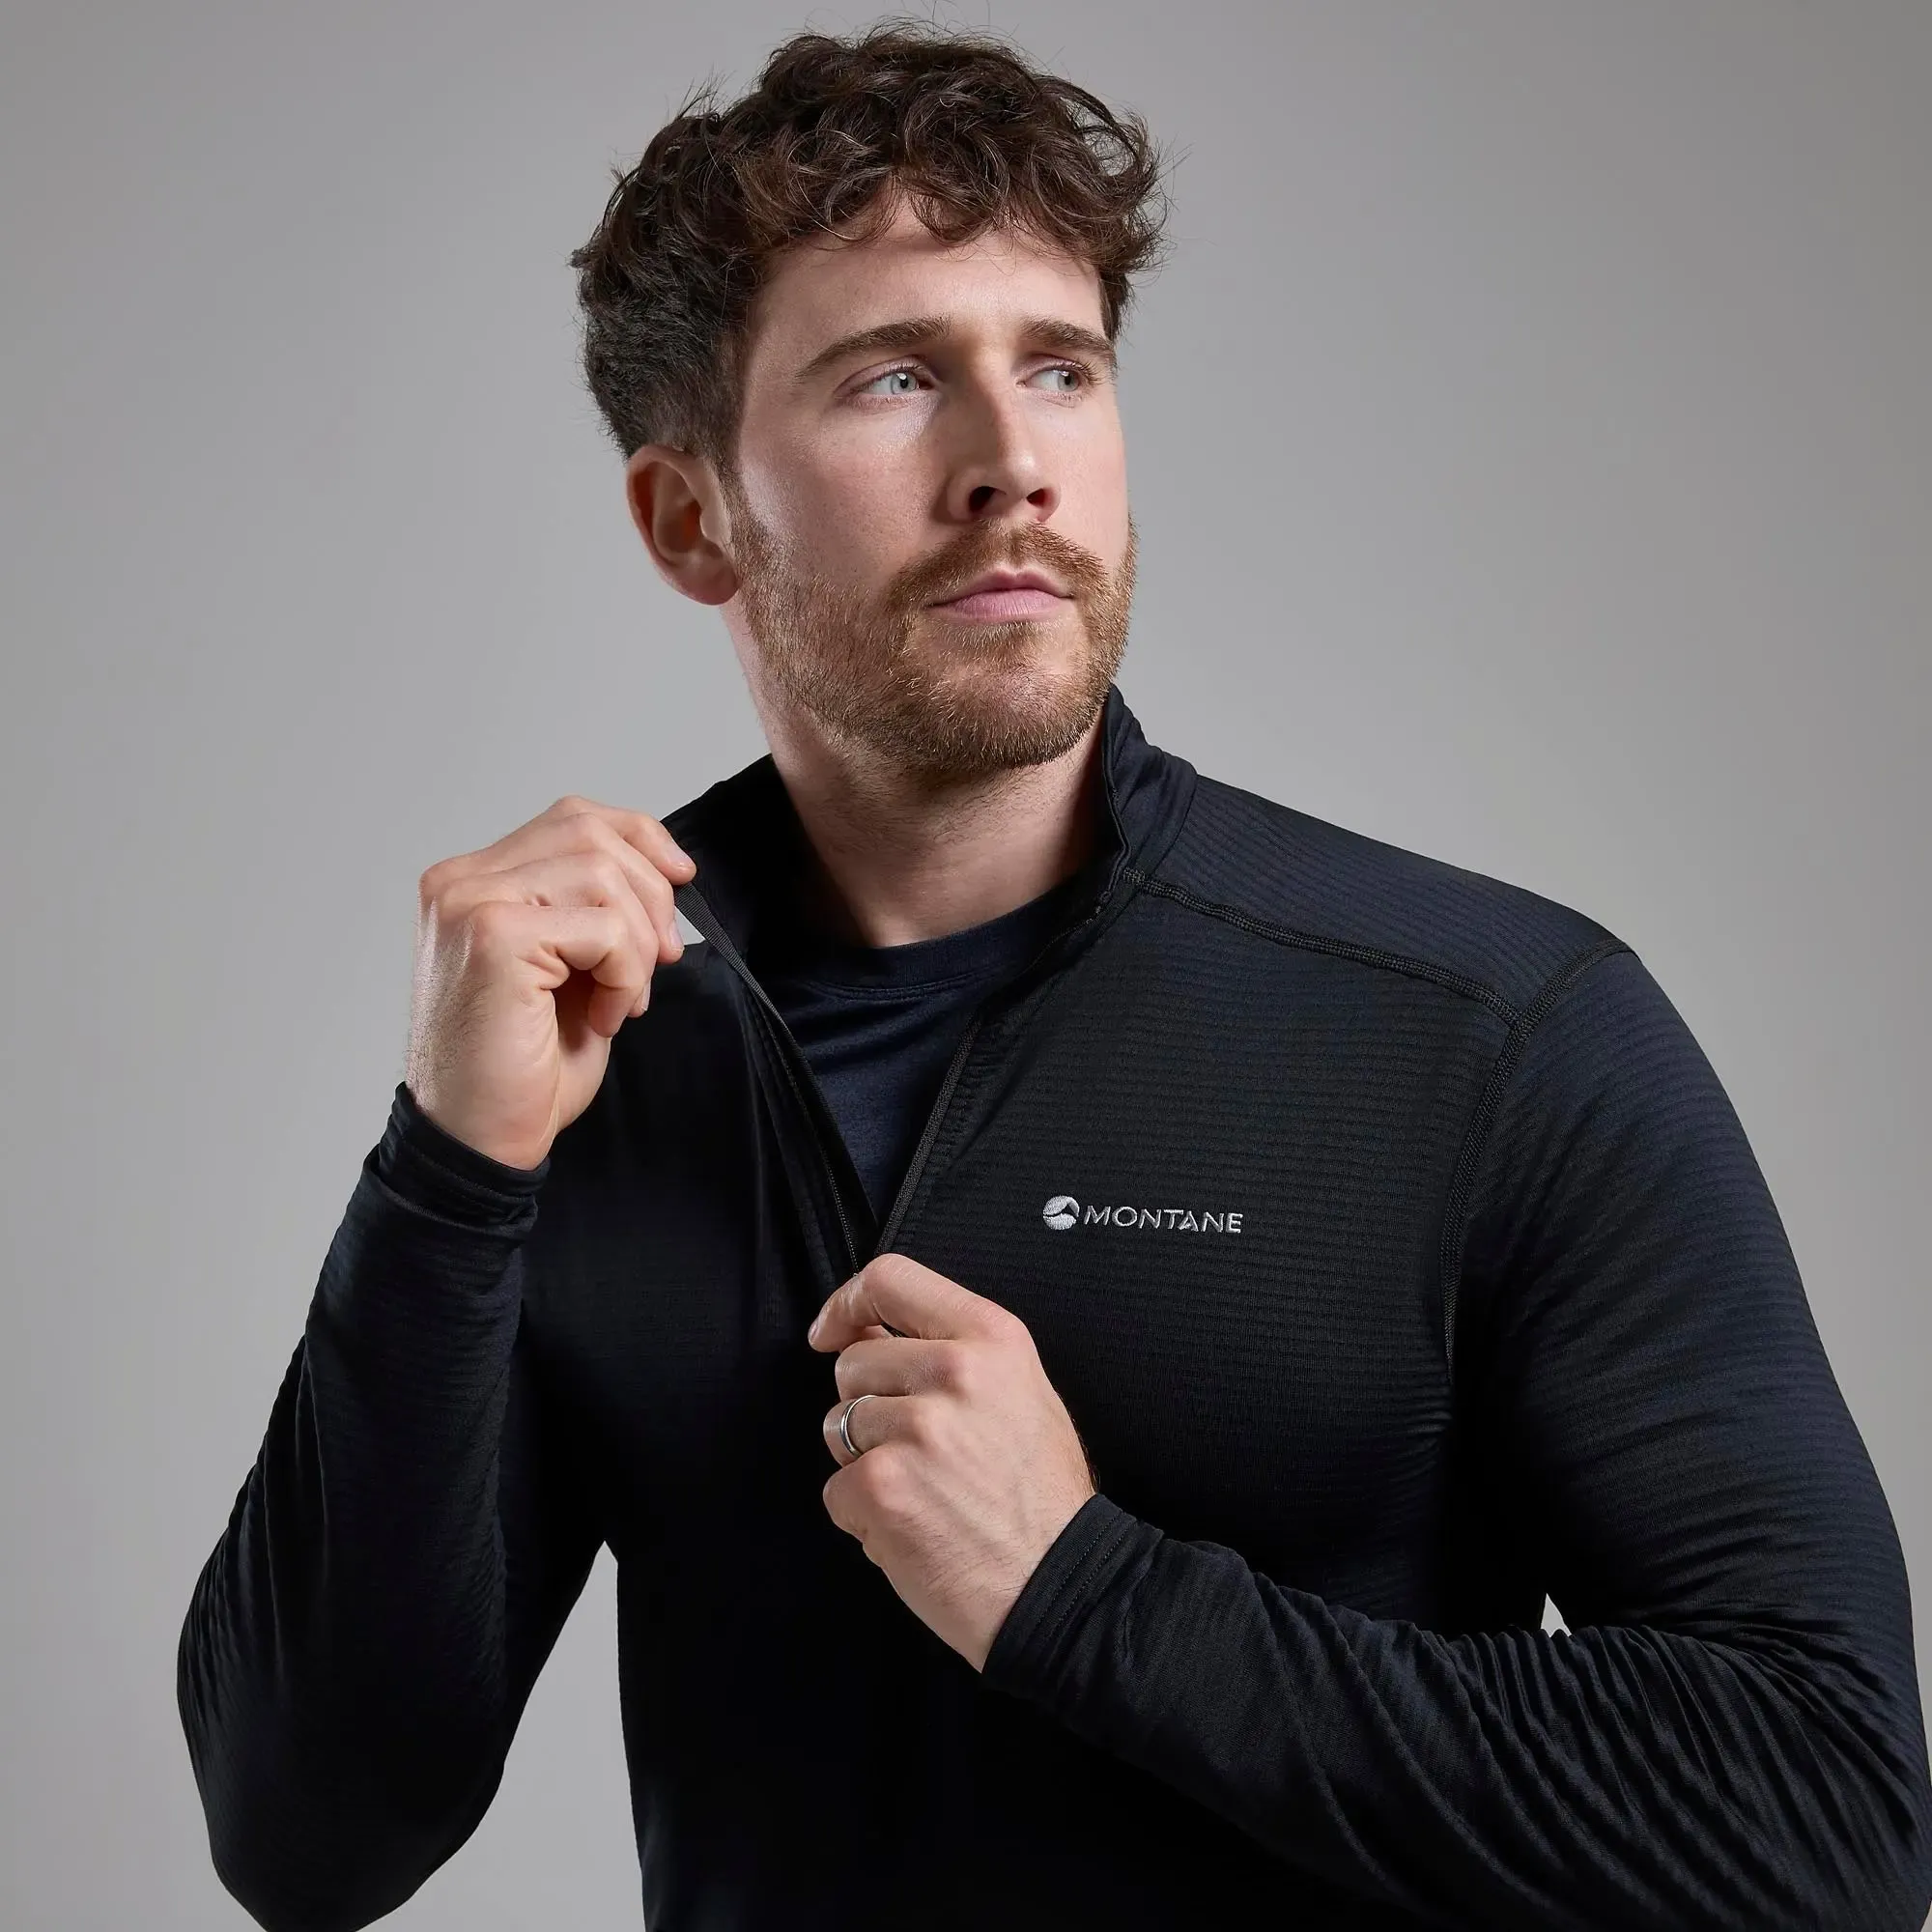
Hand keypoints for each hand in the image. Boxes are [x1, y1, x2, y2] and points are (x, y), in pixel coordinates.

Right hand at [404, 795, 695, 1168]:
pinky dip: (624, 973)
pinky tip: (604, 1018)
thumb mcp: (573, 970)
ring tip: (621, 1000)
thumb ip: (596, 911)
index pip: (572, 819)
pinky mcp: (494, 936)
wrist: (480, 1143)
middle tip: (659, 966)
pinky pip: (604, 926)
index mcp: (473, 882)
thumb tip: (666, 870)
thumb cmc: (523, 1069)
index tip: (680, 878)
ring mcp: (470, 903)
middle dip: (650, 898)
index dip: (639, 837)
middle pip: (592, 835)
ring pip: (602, 873)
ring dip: (638, 944)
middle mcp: (460, 882)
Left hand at [808, 1253, 1097, 1671]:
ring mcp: (916, 1428)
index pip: (890, 1278)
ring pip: (837, 1426)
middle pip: (852, 1363)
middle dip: (867, 1407)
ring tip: (925, 1492)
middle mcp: (954, 1371)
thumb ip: (952, 1350)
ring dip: (864, 1463)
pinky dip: (863, 1516)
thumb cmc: (1041, 1498)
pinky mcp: (882, 1486)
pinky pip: (836, 1489)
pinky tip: (914, 1528)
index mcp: (991, 1337)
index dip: (847, 1303)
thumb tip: (871, 1327)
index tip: (832, 1331)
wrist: (1060, 1585)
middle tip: (919, 1451)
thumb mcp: (1020, 1392)